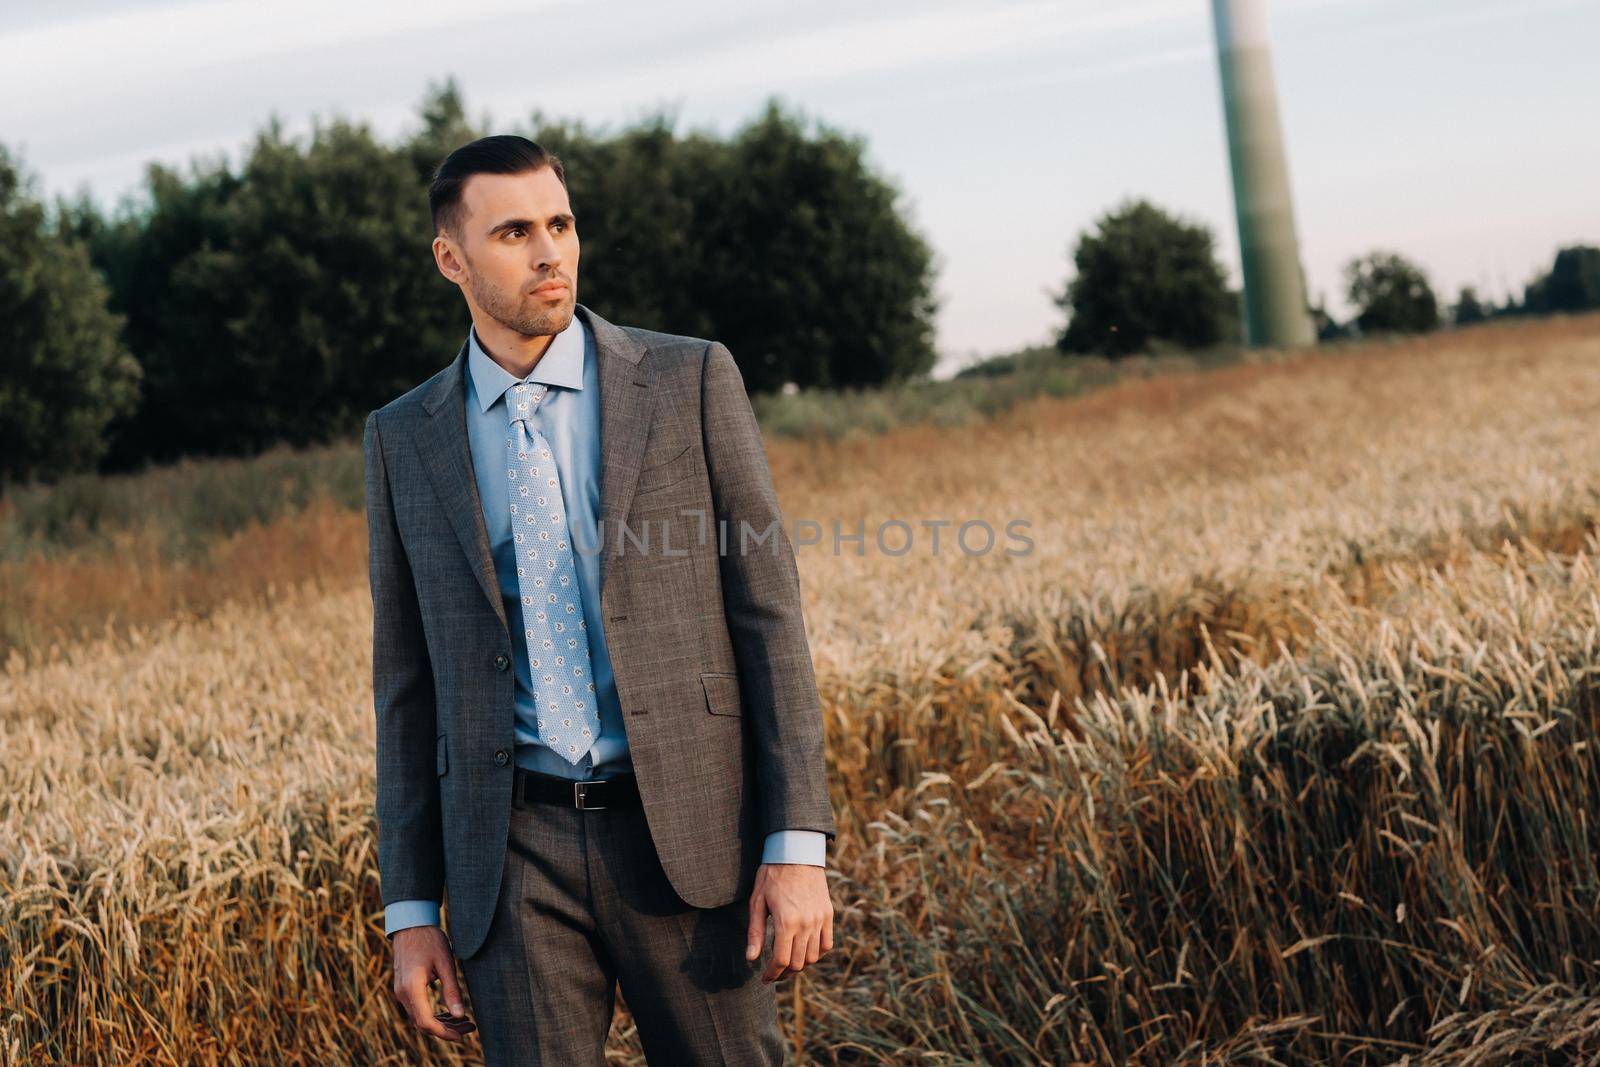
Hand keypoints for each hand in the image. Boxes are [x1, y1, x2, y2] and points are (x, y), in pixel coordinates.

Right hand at [391, 926, 471, 1042]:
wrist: (410, 924)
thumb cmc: (430, 940)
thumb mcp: (446, 963)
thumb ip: (452, 990)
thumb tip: (459, 1015)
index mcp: (412, 988)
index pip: (426, 1022)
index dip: (445, 1033)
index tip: (463, 1034)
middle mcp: (402, 993)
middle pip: (422, 1024)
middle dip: (446, 1030)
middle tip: (470, 1026)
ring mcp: (400, 991)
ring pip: (419, 1018)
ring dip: (440, 1023)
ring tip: (464, 1021)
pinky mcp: (403, 988)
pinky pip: (417, 1009)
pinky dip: (432, 1014)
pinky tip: (449, 1013)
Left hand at [745, 863, 832, 982]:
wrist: (797, 852)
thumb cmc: (772, 875)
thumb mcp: (757, 902)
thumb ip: (756, 932)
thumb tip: (751, 958)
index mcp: (786, 922)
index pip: (781, 961)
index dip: (772, 974)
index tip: (765, 979)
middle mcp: (806, 924)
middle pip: (798, 963)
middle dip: (784, 973)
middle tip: (774, 973)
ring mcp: (820, 920)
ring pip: (813, 957)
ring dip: (800, 965)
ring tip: (788, 963)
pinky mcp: (828, 914)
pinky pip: (827, 944)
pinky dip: (817, 953)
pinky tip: (805, 951)